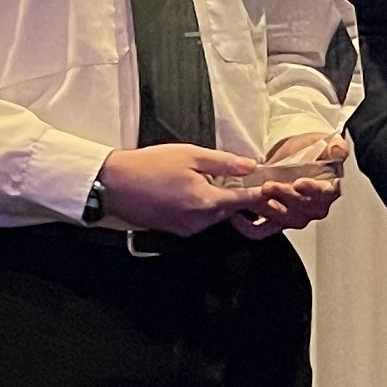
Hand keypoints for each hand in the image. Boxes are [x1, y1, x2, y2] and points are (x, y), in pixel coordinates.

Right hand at [94, 142, 268, 235]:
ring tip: (213, 181)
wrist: (115, 184)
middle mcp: (199, 221)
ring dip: (220, 202)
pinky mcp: (176, 231)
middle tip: (244, 179)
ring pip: (216, 217)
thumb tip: (250, 166)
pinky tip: (194, 190)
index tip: (271, 189)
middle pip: (231, 211)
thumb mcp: (190, 155)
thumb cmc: (149, 166)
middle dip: (239, 197)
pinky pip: (200, 221)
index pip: (244, 201)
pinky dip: (204, 208)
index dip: (260, 194)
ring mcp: (187, 229)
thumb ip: (223, 163)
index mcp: (206, 202)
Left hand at [241, 134, 348, 236]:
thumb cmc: (308, 150)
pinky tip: (242, 214)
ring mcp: (293, 215)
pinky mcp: (274, 219)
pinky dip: (250, 225)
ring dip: (269, 208)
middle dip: (285, 197)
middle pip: (302, 209)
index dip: (312, 190)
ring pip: (284, 218)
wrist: (291, 155)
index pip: (324, 194)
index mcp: (328, 190)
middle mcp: (313, 207)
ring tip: (257, 194)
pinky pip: (262, 229)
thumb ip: (334, 148)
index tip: (300, 182)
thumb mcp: (322, 143)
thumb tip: (338, 150)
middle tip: (270, 186)